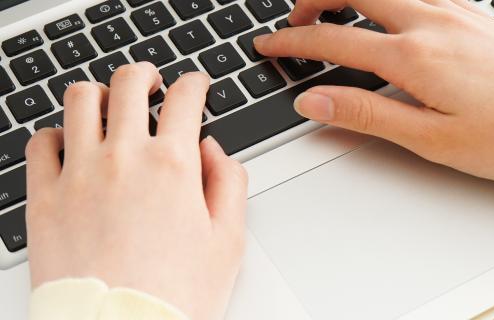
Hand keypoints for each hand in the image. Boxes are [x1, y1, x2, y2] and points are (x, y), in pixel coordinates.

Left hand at [25, 62, 246, 319]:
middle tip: (152, 83)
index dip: (196, 83)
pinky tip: (69, 144)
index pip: (186, 98)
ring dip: (99, 93)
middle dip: (146, 74)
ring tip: (107, 104)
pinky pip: (39, 143)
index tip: (196, 86)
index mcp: (172, 166)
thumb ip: (229, 182)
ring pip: (79, 100)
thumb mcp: (228, 240)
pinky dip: (55, 134)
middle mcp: (123, 158)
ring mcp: (78, 174)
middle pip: (130, 84)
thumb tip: (213, 149)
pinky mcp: (44, 198)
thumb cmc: (175, 295)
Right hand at [255, 0, 493, 181]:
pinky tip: (387, 16)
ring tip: (333, 14)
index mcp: (414, 56)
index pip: (333, 41)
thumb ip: (367, 114)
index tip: (269, 45)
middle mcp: (432, 22)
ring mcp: (455, 12)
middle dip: (314, 0)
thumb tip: (313, 101)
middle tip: (295, 22)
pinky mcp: (473, 14)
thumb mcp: (431, 139)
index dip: (293, 43)